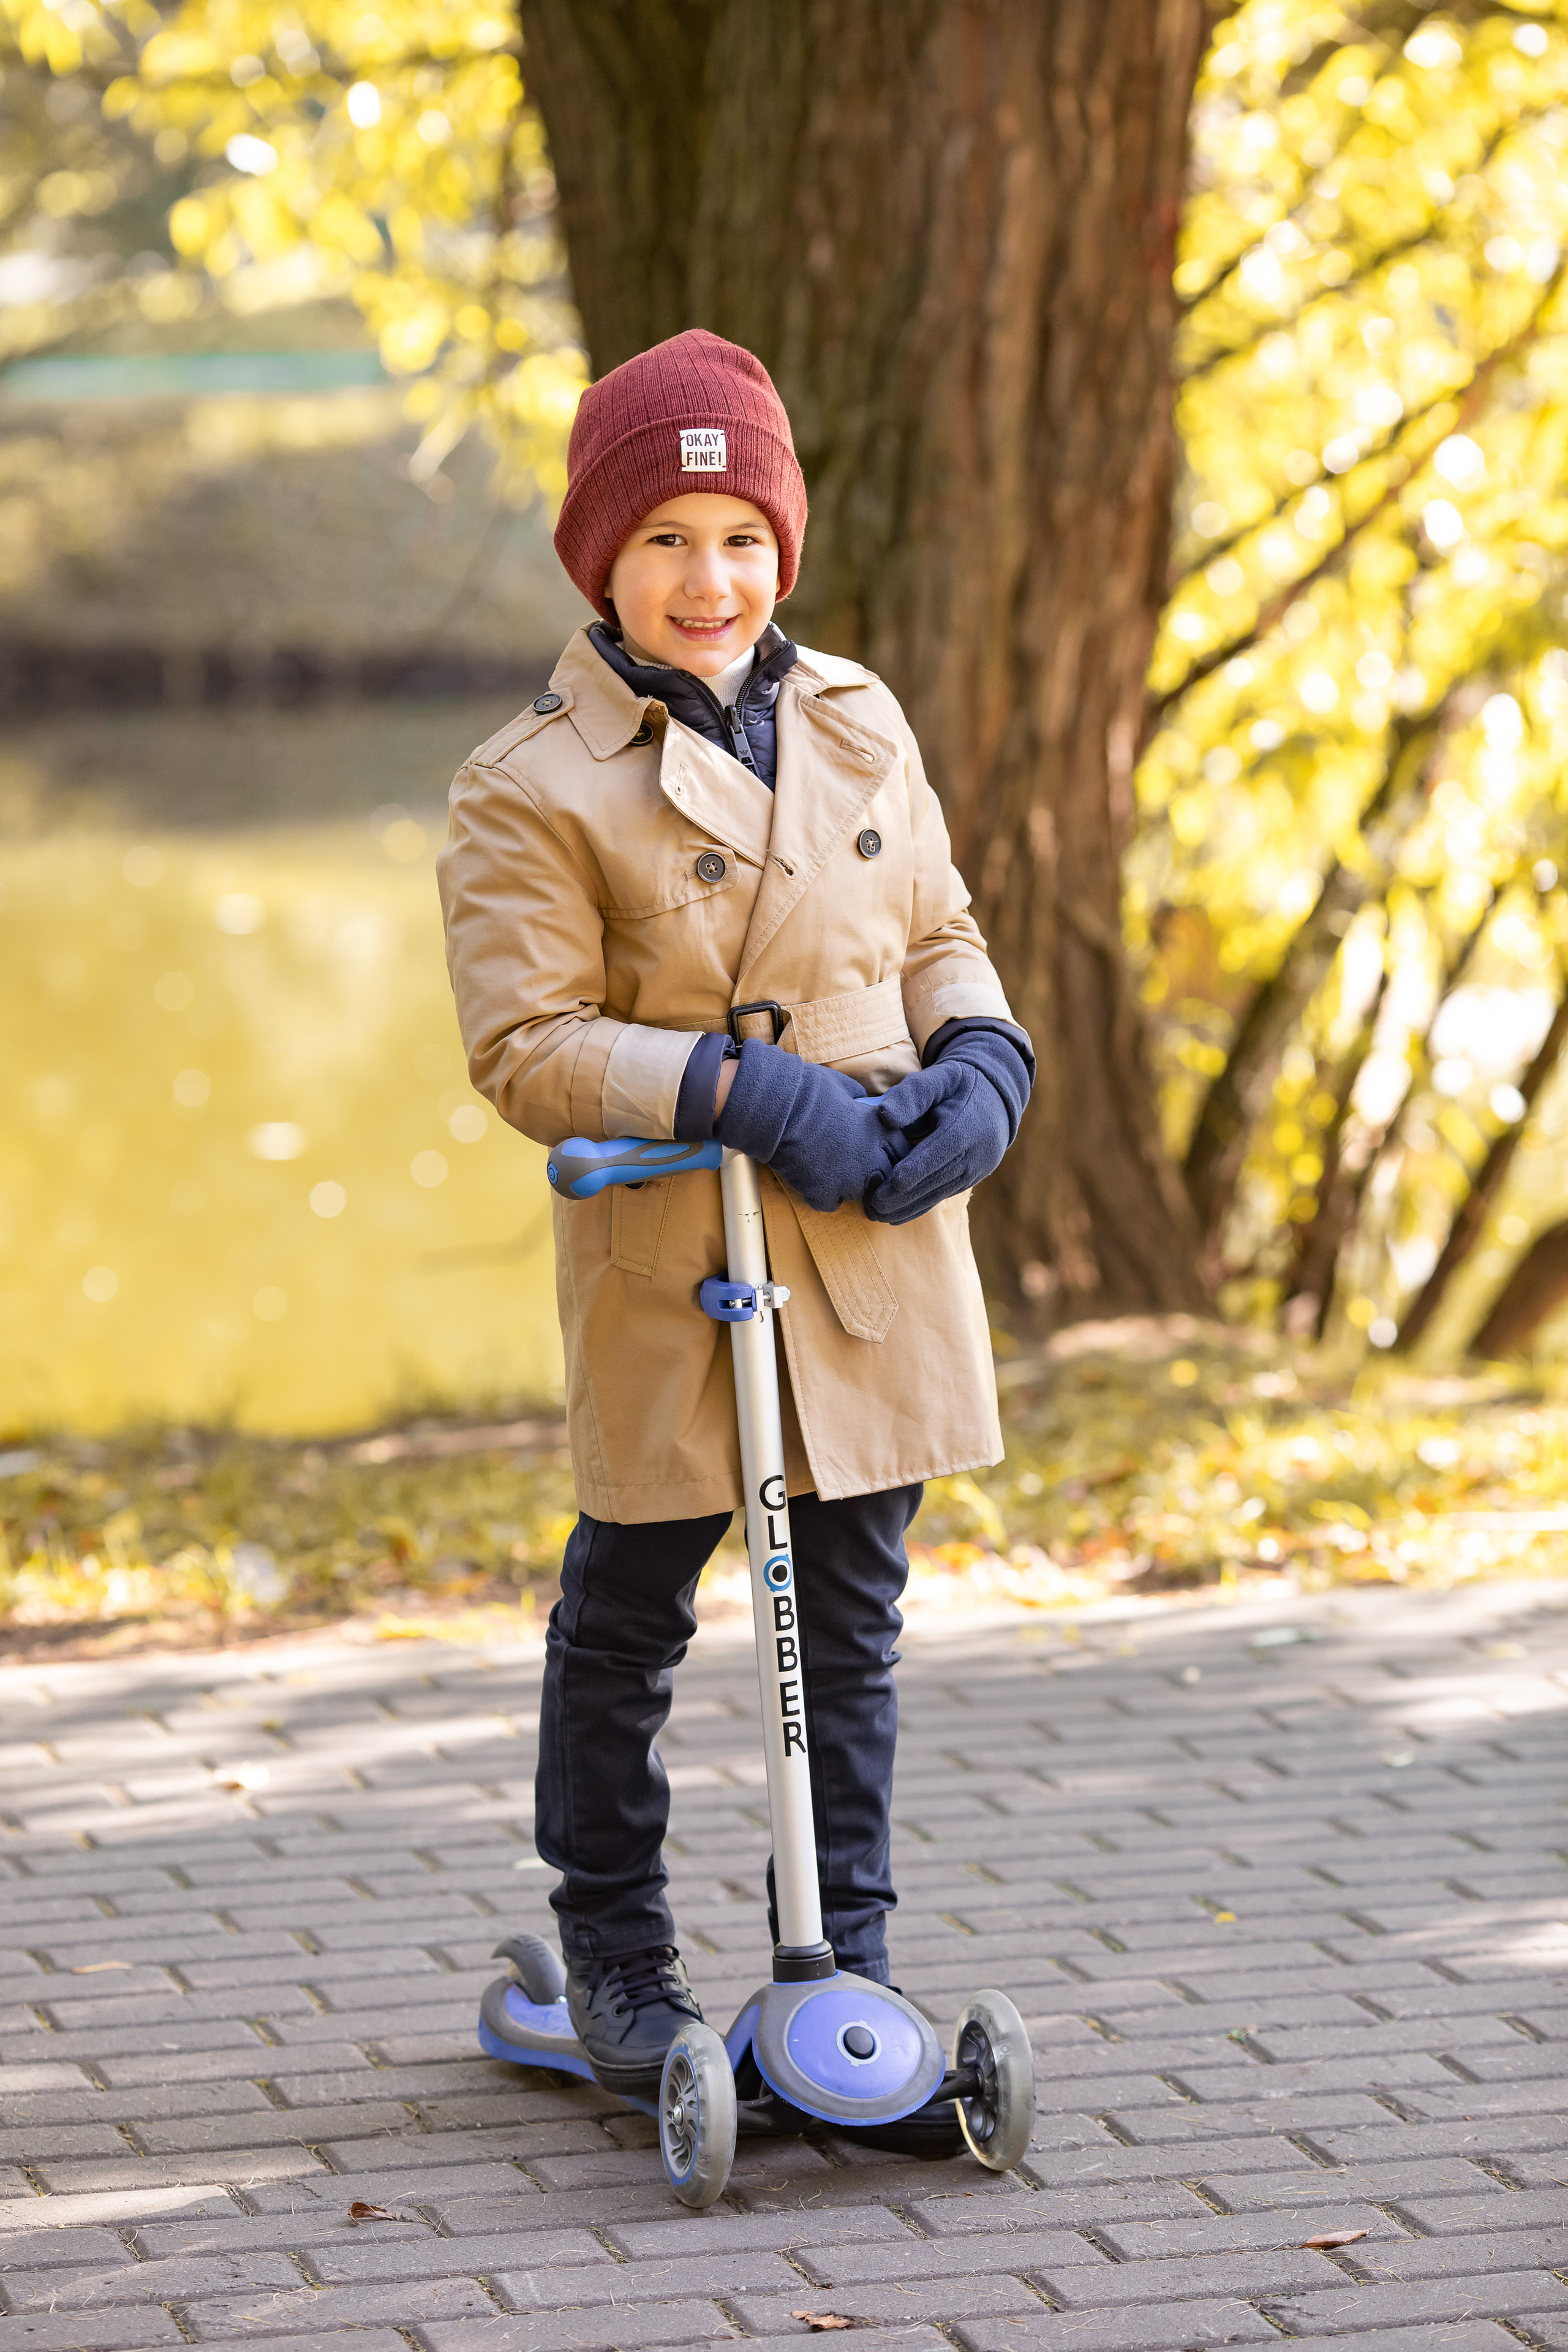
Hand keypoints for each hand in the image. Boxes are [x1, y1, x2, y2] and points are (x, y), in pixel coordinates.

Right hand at [716, 1040, 908, 1211]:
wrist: (777, 1107)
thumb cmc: (808, 1089)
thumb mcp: (845, 1087)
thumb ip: (859, 1102)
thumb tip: (859, 1103)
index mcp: (880, 1129)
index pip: (902, 1152)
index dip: (890, 1153)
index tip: (879, 1153)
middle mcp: (872, 1158)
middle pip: (887, 1179)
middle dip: (875, 1175)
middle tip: (855, 1169)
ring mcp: (850, 1180)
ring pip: (860, 1195)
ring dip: (848, 1187)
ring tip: (829, 1171)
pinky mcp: (825, 1193)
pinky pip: (830, 1204)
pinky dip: (821, 1195)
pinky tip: (810, 1179)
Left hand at [865, 1030, 1029, 1224]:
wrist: (994, 1097)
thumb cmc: (957, 1083)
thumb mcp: (938, 1077)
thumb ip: (912, 1093)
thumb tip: (885, 1116)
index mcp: (965, 1129)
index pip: (932, 1159)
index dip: (905, 1176)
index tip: (878, 1189)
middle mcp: (974, 1156)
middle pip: (931, 1184)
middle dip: (898, 1199)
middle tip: (868, 1208)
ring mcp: (974, 1171)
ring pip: (935, 1196)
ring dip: (905, 1209)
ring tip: (875, 1215)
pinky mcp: (969, 1180)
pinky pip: (941, 1197)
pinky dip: (917, 1207)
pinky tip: (894, 1214)